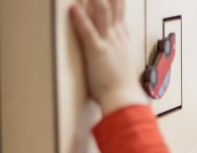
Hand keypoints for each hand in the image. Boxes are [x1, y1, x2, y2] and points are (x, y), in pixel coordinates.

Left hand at [70, 0, 147, 114]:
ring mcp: (109, 43)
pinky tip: (73, 8)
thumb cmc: (121, 88)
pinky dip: (80, 18)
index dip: (117, 0)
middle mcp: (117, 37)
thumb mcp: (121, 67)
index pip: (119, 13)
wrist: (124, 99)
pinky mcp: (97, 51)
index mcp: (122, 41)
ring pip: (103, 12)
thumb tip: (112, 56)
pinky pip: (88, 31)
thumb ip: (116, 56)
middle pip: (114, 7)